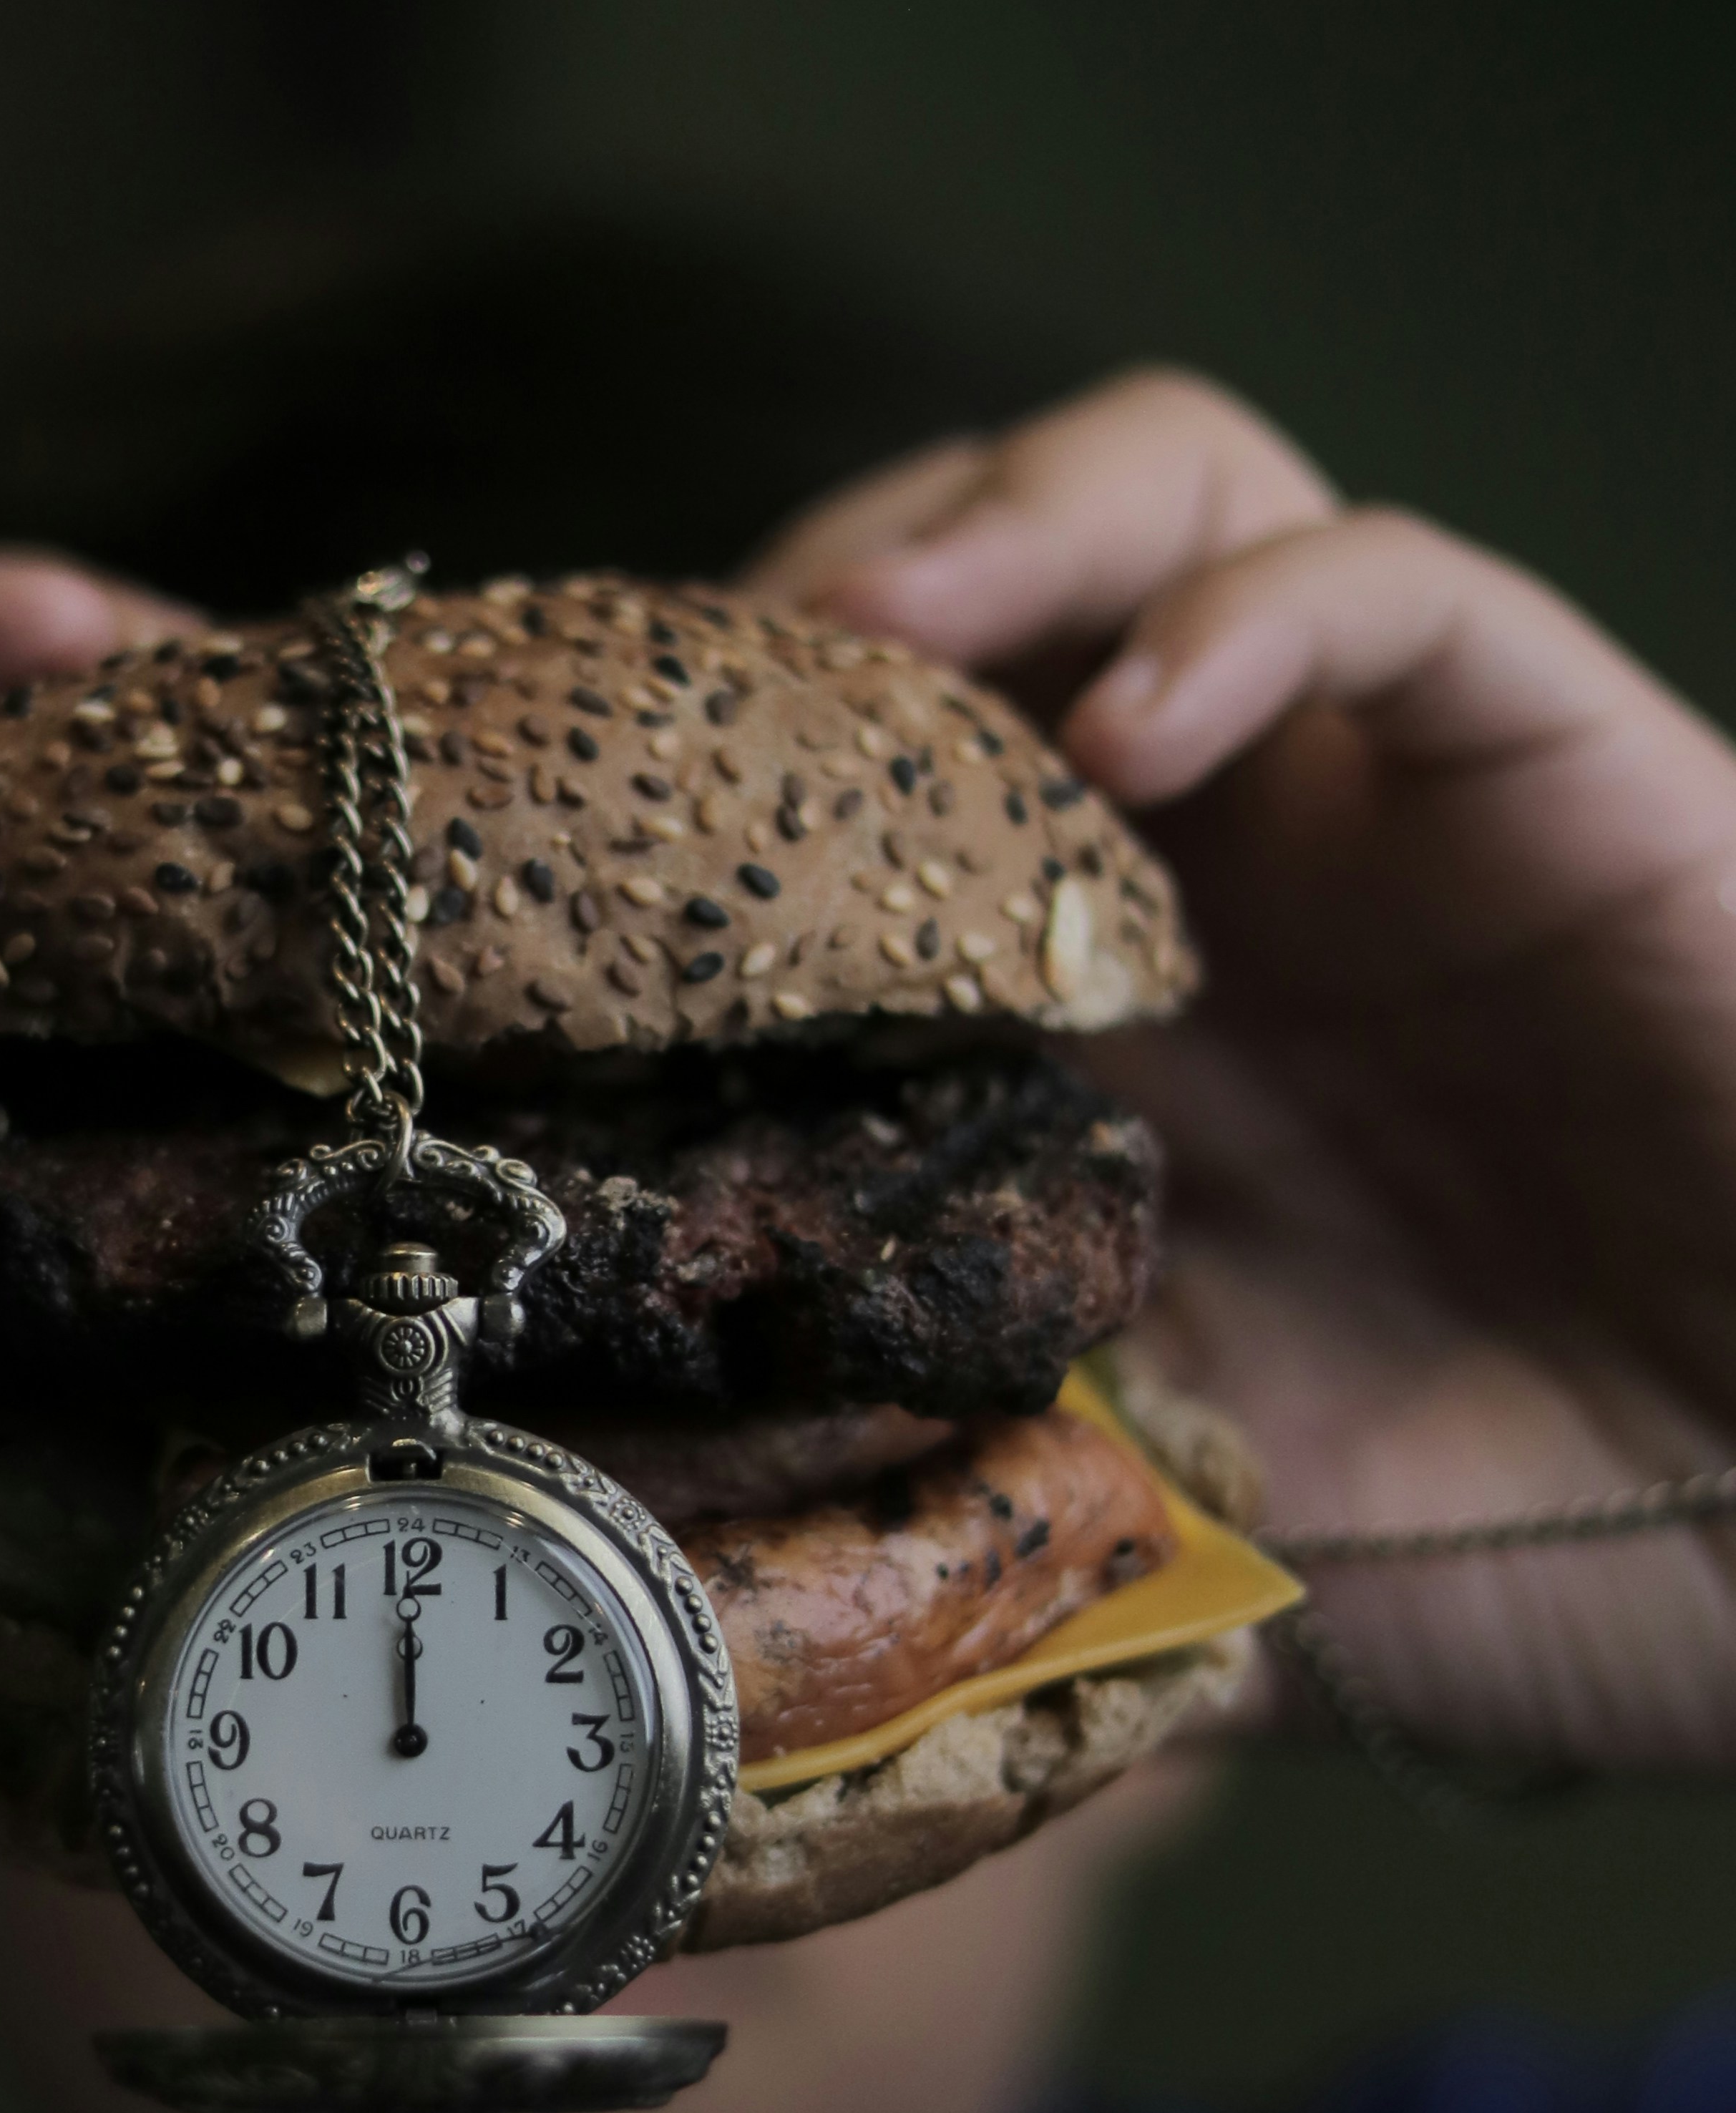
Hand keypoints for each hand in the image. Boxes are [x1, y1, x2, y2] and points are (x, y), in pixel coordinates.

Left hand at [750, 371, 1735, 1773]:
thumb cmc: (1543, 1548)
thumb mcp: (1181, 1545)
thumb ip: (982, 1532)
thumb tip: (705, 1619)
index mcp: (1101, 1022)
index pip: (861, 790)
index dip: (702, 781)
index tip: (543, 855)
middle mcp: (1223, 868)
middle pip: (974, 584)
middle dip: (806, 604)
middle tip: (692, 713)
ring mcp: (1390, 801)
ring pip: (1170, 492)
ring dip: (991, 527)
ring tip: (864, 630)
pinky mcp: (1570, 771)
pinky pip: (1403, 588)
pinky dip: (1247, 611)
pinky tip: (1131, 723)